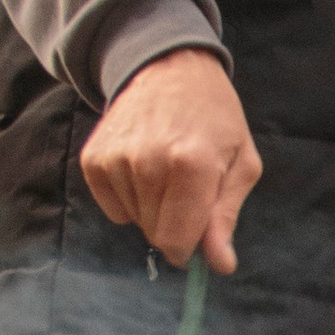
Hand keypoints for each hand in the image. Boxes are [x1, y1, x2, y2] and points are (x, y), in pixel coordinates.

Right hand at [79, 50, 261, 271]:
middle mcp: (148, 163)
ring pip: (134, 221)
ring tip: (166, 170)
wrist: (171, 69)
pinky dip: (128, 199)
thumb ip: (226, 217)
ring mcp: (116, 160)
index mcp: (191, 166)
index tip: (198, 233)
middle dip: (174, 224)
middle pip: (155, 234)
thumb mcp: (240, 164)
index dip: (189, 247)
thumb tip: (220, 265)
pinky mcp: (93, 160)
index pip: (177, 241)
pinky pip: (112, 208)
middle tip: (187, 188)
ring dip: (152, 208)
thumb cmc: (215, 118)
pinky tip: (142, 168)